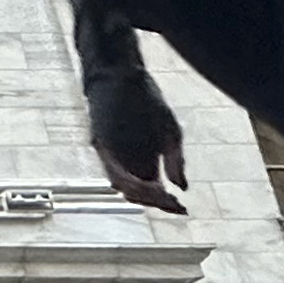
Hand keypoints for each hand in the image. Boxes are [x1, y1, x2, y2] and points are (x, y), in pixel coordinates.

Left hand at [86, 75, 191, 214]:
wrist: (123, 73)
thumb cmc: (147, 100)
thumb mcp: (169, 131)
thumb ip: (175, 159)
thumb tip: (183, 187)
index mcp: (141, 160)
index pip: (150, 191)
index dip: (165, 204)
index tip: (183, 209)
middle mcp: (124, 161)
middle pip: (136, 194)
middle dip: (156, 202)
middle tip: (174, 205)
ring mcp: (110, 155)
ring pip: (122, 187)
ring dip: (143, 195)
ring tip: (162, 196)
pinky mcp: (100, 144)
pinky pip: (112, 170)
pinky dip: (130, 181)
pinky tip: (148, 184)